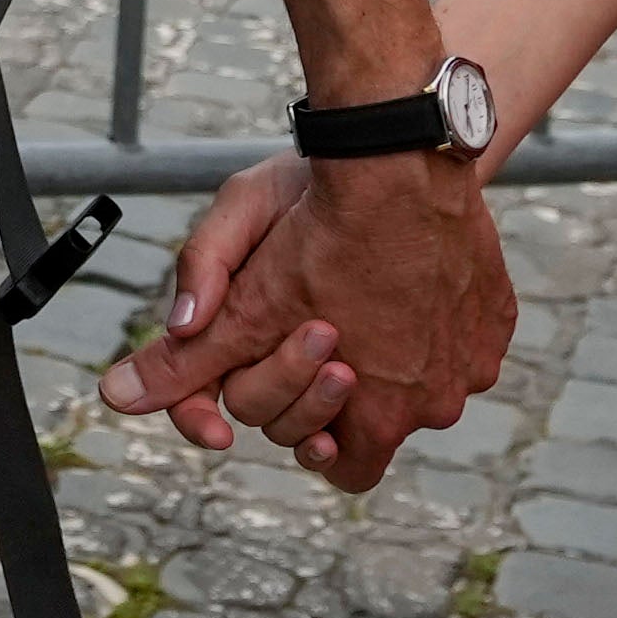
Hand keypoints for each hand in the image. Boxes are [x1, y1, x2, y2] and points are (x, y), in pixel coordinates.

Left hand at [98, 149, 510, 491]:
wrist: (397, 147)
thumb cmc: (315, 217)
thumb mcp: (240, 290)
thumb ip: (186, 358)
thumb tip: (120, 399)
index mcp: (380, 413)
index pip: (340, 470)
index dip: (305, 432)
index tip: (287, 384)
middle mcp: (439, 403)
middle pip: (380, 427)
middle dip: (339, 389)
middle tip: (319, 326)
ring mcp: (476, 360)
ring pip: (423, 382)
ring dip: (391, 356)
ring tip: (359, 297)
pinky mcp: (497, 319)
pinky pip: (461, 340)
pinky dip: (431, 321)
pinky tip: (402, 279)